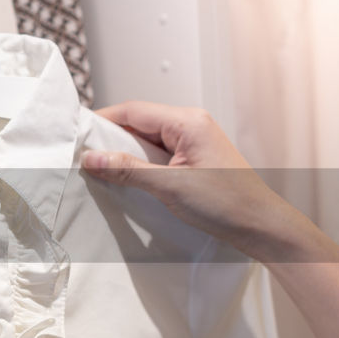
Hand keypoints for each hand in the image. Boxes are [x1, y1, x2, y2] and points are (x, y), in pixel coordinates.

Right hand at [82, 102, 322, 260]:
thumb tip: (90, 157)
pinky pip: (159, 154)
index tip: (77, 135)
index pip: (133, 110)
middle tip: (84, 156)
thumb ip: (128, 169)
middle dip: (111, 138)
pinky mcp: (194, 159)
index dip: (102, 121)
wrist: (261, 227)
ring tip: (101, 169)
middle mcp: (191, 124)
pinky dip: (141, 164)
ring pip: (147, 140)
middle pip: (138, 122)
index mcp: (187, 121)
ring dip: (125, 153)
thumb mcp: (169, 186)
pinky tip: (128, 179)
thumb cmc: (226, 204)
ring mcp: (194, 141)